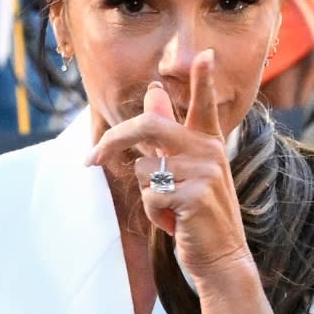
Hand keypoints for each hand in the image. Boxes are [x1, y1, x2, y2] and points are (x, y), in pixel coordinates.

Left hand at [87, 50, 252, 284]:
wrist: (222, 258)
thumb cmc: (199, 217)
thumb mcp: (185, 174)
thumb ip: (168, 136)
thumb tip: (153, 94)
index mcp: (208, 144)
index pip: (203, 105)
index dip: (202, 80)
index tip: (204, 55)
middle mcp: (208, 151)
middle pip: (149, 127)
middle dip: (113, 141)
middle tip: (91, 159)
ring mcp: (204, 171)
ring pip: (144, 170)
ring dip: (147, 196)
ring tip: (171, 211)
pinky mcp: (195, 195)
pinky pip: (151, 196)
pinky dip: (155, 215)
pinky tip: (176, 224)